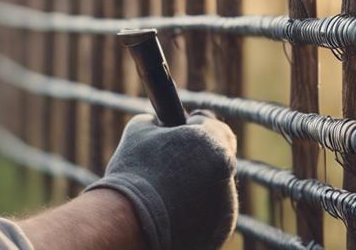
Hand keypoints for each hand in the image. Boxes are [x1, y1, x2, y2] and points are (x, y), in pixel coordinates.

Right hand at [86, 111, 237, 249]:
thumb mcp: (140, 131)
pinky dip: (197, 212)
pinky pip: (211, 215)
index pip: (215, 128)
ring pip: (216, 189)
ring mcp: (225, 209)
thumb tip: (160, 122)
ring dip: (199, 186)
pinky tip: (173, 210)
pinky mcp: (217, 234)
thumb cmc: (132, 173)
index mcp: (214, 147)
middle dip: (200, 159)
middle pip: (218, 160)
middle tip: (175, 162)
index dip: (198, 127)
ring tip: (169, 190)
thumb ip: (159, 122)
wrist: (127, 222)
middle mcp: (228, 178)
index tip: (184, 131)